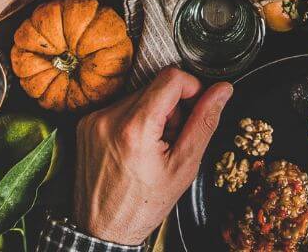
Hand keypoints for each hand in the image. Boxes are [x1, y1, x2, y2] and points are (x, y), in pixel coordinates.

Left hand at [73, 68, 230, 245]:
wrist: (104, 229)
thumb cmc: (145, 204)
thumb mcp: (184, 167)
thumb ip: (204, 122)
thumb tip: (222, 90)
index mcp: (135, 128)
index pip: (171, 77)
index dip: (191, 87)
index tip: (195, 107)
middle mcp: (109, 118)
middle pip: (154, 86)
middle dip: (171, 107)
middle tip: (172, 139)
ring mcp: (94, 120)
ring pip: (137, 95)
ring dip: (152, 113)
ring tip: (152, 147)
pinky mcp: (85, 124)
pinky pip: (119, 107)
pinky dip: (133, 120)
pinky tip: (135, 148)